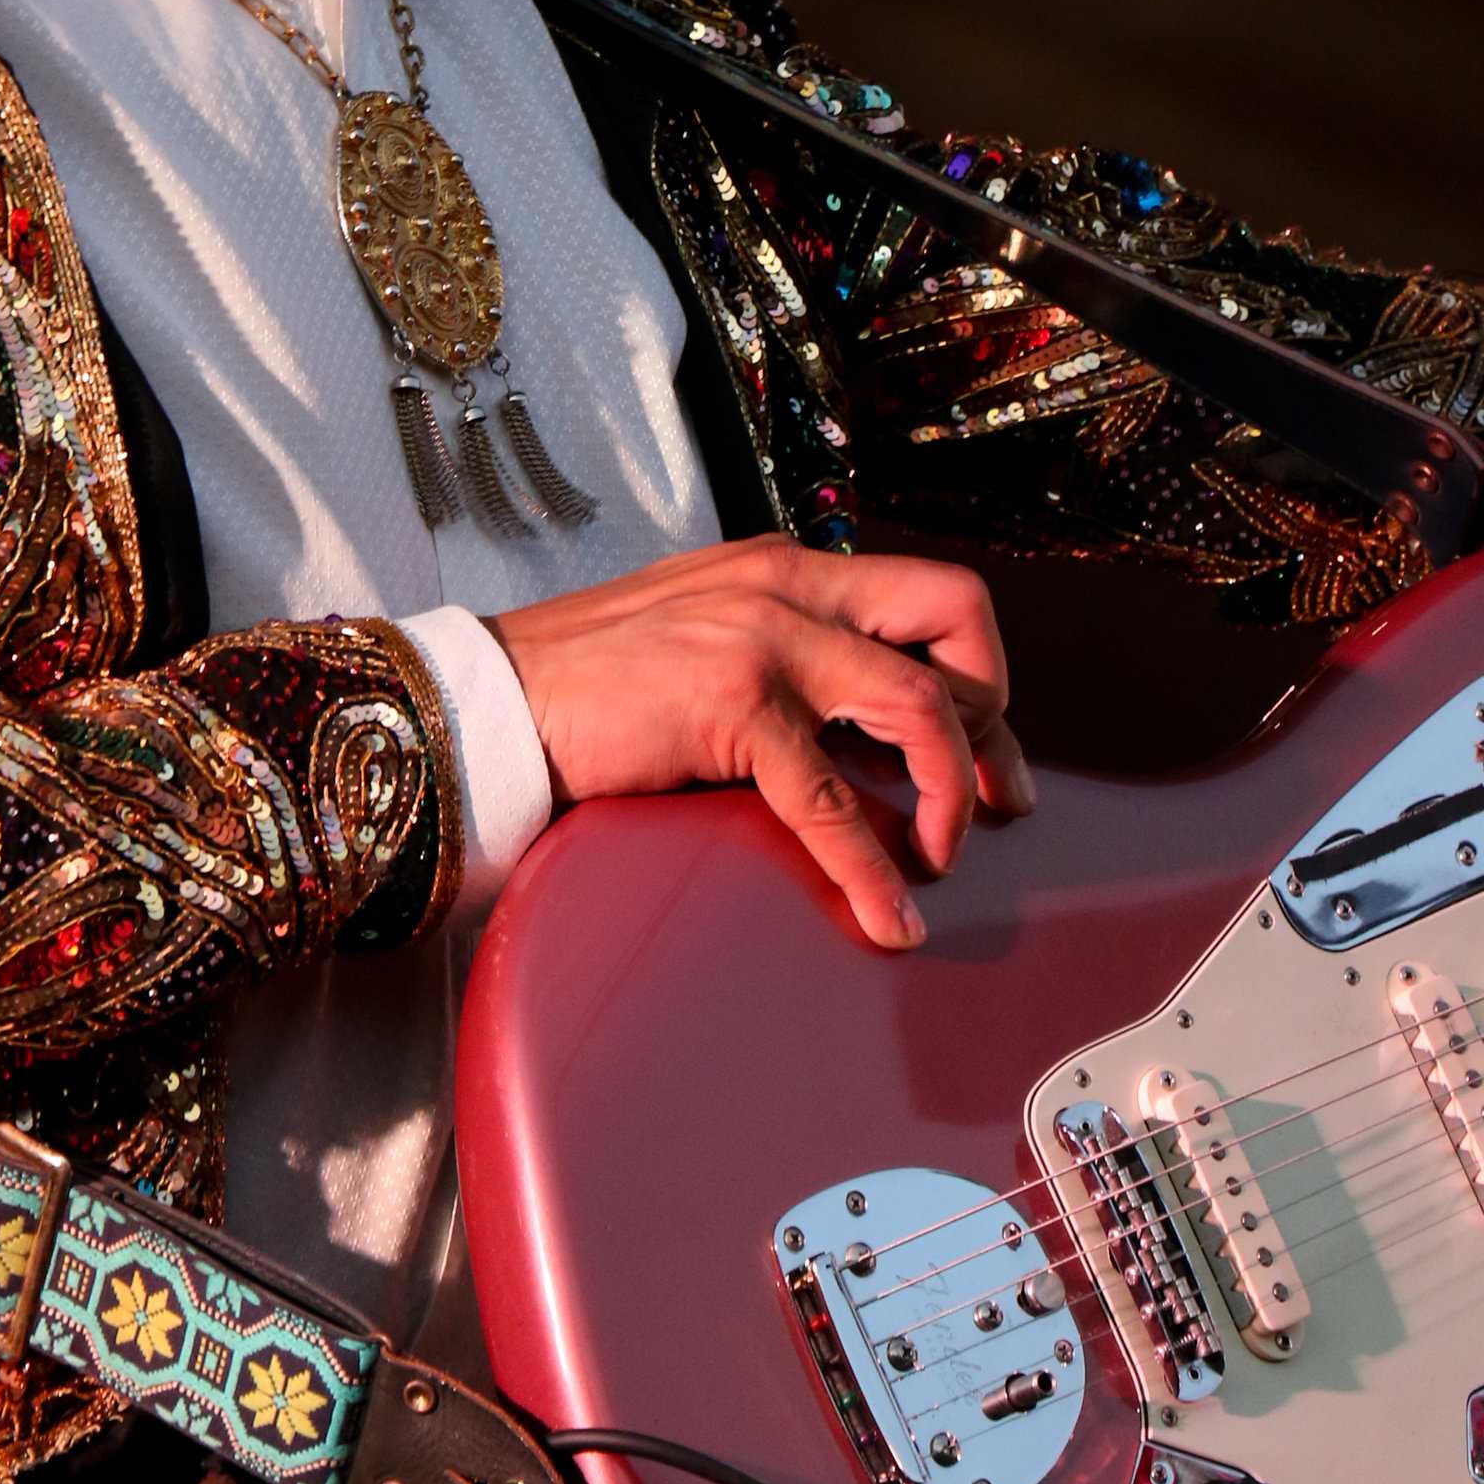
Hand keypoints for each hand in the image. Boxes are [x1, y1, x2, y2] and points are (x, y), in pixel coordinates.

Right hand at [485, 535, 1027, 950]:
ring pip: (919, 704)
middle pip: (954, 611)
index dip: (978, 673)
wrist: (487, 700)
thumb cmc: (583, 682)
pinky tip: (885, 917)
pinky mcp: (733, 705)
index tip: (987, 750)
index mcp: (786, 567)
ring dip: (950, 794)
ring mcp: (765, 637)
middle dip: (992, 714)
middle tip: (996, 798)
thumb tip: (848, 729)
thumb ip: (778, 656)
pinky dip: (872, 870)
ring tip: (940, 858)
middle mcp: (789, 583)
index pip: (927, 593)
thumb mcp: (702, 634)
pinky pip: (833, 801)